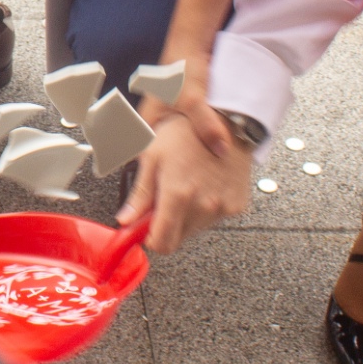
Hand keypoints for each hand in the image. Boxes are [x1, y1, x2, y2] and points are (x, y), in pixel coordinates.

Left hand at [117, 110, 252, 253]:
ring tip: (187, 184)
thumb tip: (125, 220)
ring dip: (187, 216)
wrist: (225, 119)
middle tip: (166, 198)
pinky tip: (204, 185)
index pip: (162, 244)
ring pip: (195, 230)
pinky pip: (214, 219)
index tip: (146, 227)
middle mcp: (203, 206)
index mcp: (178, 195)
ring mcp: (223, 207)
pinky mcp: (237, 206)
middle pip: (178, 240)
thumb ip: (140, 194)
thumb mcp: (152, 156)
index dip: (150, 239)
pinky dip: (206, 208)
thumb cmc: (185, 132)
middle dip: (167, 225)